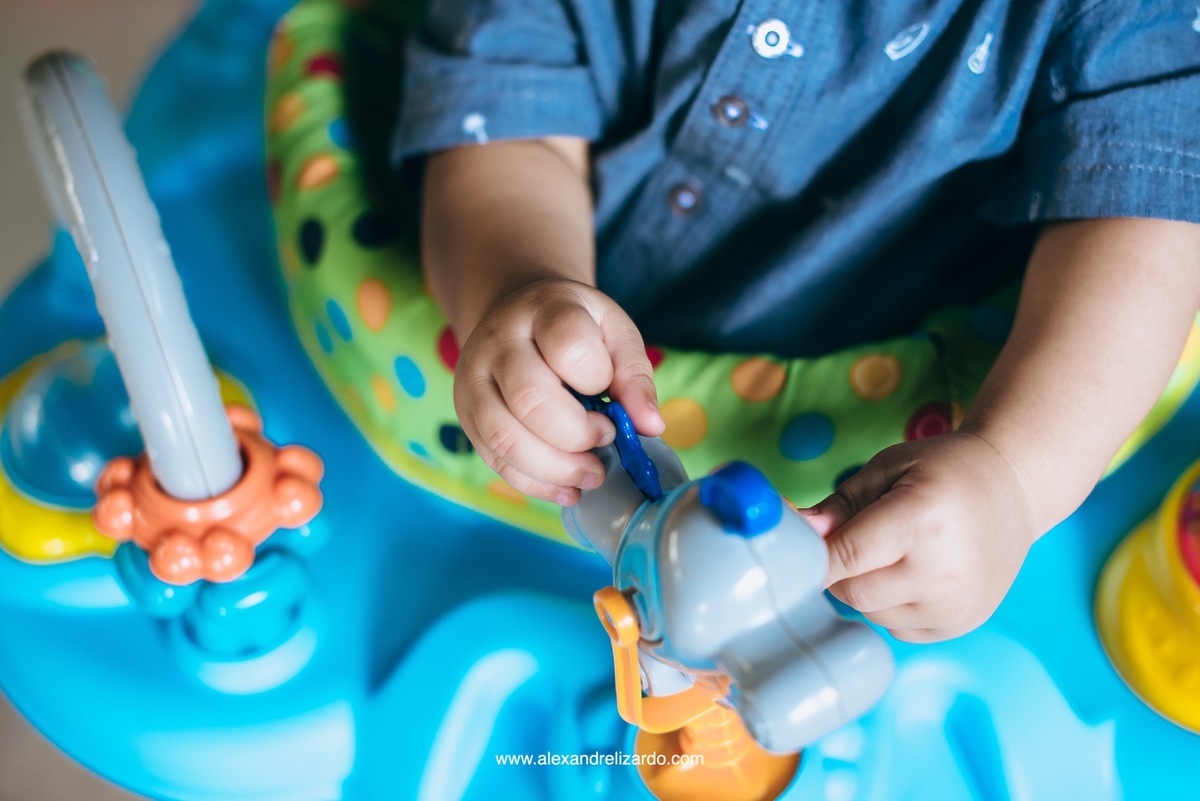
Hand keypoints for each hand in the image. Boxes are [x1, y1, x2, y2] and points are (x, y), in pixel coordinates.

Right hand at [454, 278, 664, 504]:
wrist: (516, 316)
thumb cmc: (574, 327)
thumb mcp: (613, 332)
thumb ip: (635, 376)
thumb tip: (652, 426)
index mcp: (544, 309)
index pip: (567, 345)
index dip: (597, 381)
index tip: (613, 400)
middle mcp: (498, 342)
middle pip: (530, 399)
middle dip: (577, 436)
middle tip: (605, 440)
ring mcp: (473, 380)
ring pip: (504, 437)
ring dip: (556, 469)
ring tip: (591, 474)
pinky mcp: (467, 416)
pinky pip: (494, 460)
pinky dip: (535, 484)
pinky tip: (567, 488)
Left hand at [801, 431, 1037, 641]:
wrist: (1014, 488)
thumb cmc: (943, 471)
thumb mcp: (887, 468)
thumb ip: (838, 505)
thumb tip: (796, 532)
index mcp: (921, 520)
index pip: (842, 558)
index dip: (811, 557)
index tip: (791, 551)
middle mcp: (942, 571)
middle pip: (851, 592)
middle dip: (840, 569)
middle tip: (854, 539)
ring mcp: (955, 605)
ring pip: (871, 613)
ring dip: (866, 588)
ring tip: (894, 550)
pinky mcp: (961, 625)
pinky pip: (897, 628)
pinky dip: (891, 605)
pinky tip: (915, 571)